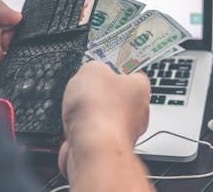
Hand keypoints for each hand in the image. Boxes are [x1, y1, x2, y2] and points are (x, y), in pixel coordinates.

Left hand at [0, 0, 21, 83]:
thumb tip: (17, 16)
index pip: (8, 23)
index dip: (17, 22)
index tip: (22, 22)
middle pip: (13, 39)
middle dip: (20, 37)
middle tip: (20, 34)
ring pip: (12, 55)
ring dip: (17, 51)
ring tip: (15, 45)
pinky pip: (5, 71)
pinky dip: (11, 66)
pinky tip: (10, 58)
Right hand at [58, 61, 149, 179]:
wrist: (92, 149)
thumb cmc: (99, 111)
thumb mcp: (92, 68)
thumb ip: (94, 67)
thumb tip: (91, 71)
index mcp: (139, 88)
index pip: (134, 72)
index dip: (116, 67)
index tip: (104, 64)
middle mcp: (137, 112)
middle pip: (116, 95)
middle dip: (97, 93)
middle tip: (85, 88)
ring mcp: (123, 132)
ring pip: (101, 117)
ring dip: (86, 114)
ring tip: (76, 111)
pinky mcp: (107, 149)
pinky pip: (90, 135)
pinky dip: (80, 132)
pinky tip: (73, 129)